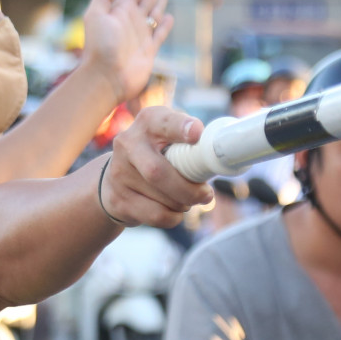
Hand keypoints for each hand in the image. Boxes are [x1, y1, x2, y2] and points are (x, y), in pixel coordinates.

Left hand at [77, 0, 172, 102]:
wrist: (106, 78)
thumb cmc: (99, 47)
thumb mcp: (95, 15)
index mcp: (120, 10)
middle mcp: (131, 20)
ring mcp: (141, 35)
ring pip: (155, 11)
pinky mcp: (149, 51)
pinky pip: (159, 34)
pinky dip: (166, 25)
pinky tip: (169, 17)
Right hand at [101, 107, 212, 227]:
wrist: (116, 179)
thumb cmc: (159, 156)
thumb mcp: (171, 139)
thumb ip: (192, 144)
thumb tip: (224, 161)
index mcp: (149, 122)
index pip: (164, 122)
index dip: (181, 128)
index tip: (197, 134)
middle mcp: (129, 143)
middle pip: (158, 172)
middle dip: (188, 189)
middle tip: (206, 195)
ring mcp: (119, 172)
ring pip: (161, 198)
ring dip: (183, 203)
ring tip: (187, 200)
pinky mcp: (118, 199)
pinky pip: (155, 215)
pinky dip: (173, 217)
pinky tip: (174, 211)